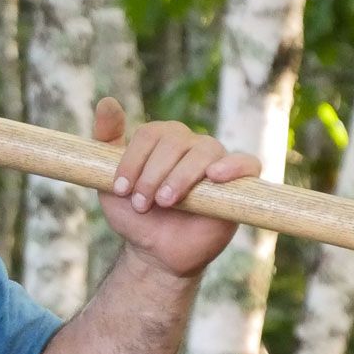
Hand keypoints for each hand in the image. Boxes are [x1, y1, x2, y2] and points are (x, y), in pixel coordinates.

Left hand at [93, 97, 261, 277]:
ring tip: (166, 201)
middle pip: (175, 141)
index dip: (133, 160)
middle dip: (153, 173)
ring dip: (181, 175)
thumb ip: (107, 141)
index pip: (149, 134)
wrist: (156, 251)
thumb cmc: (135, 214)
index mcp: (162, 139)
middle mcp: (190, 144)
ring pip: (205, 151)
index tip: (120, 189)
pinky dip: (234, 166)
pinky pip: (247, 163)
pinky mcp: (240, 184)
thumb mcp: (110, 181)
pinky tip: (215, 176)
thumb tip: (106, 102)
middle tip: (142, 203)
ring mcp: (216, 161)